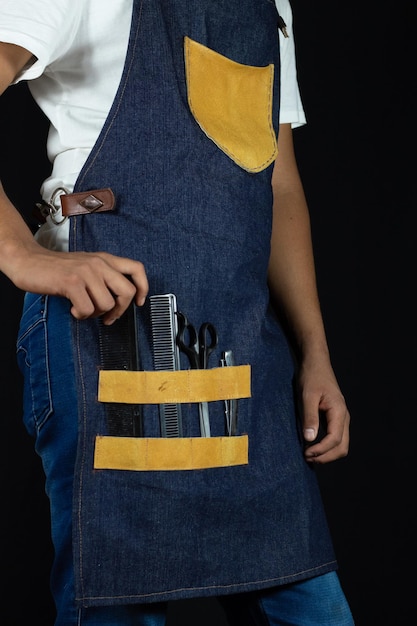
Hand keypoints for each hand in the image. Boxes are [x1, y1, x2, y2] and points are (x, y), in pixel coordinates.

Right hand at [6, 239, 148, 324]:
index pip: (137, 268)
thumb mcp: (86, 266)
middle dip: (120, 311)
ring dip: (95, 314)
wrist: (28, 261)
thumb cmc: (57, 269)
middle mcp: (99, 263)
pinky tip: (72, 309)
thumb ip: (104, 277)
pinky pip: (87, 309)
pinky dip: (80, 315)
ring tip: (82, 309)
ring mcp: (86, 272)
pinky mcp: (72, 282)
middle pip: (127, 291)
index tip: (138, 303)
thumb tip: (120, 301)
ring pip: (107, 304)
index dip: (143, 288)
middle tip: (108, 318)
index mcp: (105, 259)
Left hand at [297, 355, 350, 463]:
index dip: (321, 450)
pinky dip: (326, 447)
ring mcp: (341, 418)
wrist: (316, 363)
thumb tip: (309, 439)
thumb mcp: (307, 396)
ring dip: (326, 454)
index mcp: (339, 411)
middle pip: (342, 447)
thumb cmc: (311, 377)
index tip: (306, 453)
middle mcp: (344, 417)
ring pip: (341, 444)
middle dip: (326, 457)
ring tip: (308, 455)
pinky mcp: (335, 418)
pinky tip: (312, 447)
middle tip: (307, 458)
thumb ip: (309, 417)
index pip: (335, 439)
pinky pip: (335, 438)